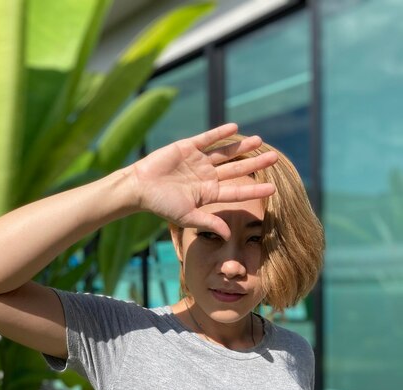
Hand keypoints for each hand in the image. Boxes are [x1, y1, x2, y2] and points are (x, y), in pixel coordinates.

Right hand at [129, 122, 277, 239]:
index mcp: (208, 193)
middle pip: (236, 169)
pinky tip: (235, 128)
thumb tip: (229, 236)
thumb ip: (209, 222)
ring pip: (225, 153)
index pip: (236, 191)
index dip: (254, 189)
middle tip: (275, 158)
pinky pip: (207, 139)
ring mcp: (198, 161)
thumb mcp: (187, 217)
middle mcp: (206, 176)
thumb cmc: (161, 205)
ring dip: (241, 147)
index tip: (273, 188)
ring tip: (259, 141)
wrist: (140, 188)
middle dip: (255, 164)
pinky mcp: (187, 148)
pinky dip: (220, 134)